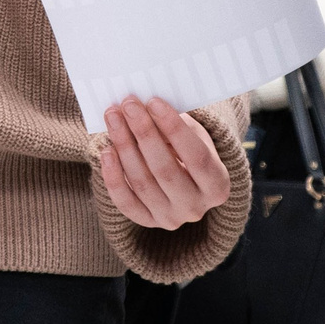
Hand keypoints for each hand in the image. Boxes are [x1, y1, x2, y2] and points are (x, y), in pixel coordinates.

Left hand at [99, 97, 231, 229]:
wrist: (186, 183)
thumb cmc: (191, 150)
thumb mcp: (195, 136)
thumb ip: (176, 125)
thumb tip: (146, 108)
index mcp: (217, 185)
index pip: (196, 156)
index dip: (174, 128)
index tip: (154, 102)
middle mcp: (195, 207)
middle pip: (165, 169)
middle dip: (144, 133)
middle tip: (129, 105)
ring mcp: (170, 218)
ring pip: (142, 183)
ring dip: (124, 146)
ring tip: (114, 118)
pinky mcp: (147, 221)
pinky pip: (125, 201)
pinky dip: (113, 175)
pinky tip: (107, 150)